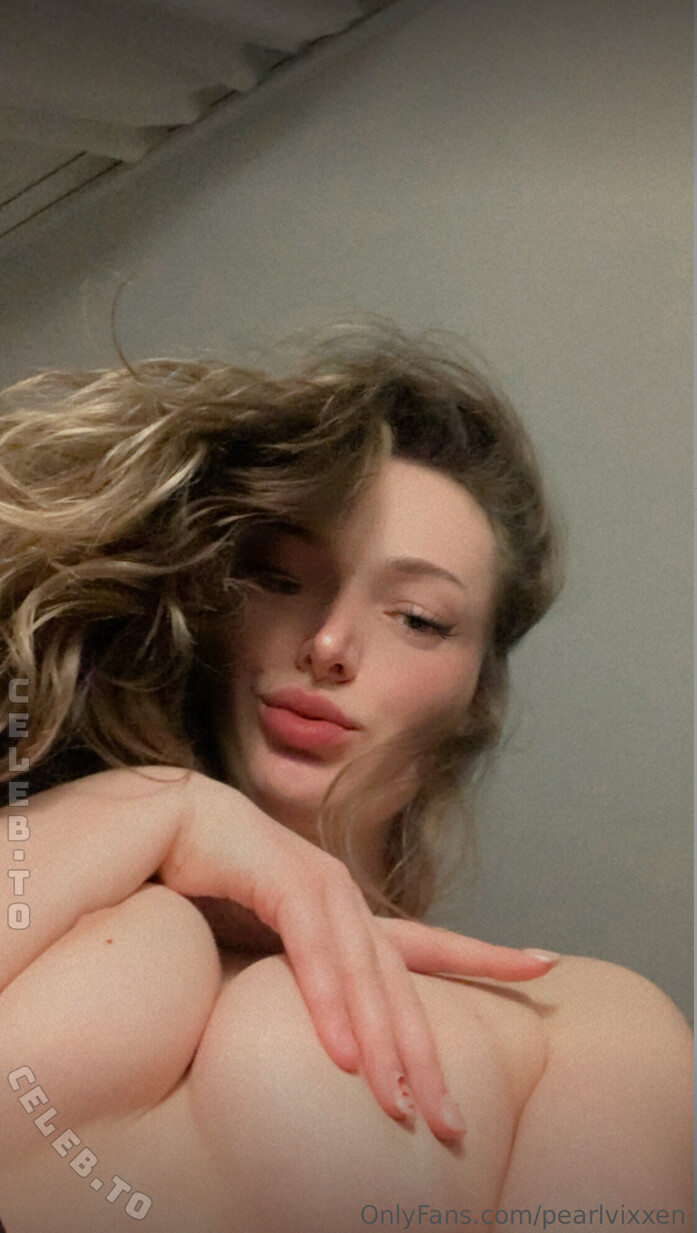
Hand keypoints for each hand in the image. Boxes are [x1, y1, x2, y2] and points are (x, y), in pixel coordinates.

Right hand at [159, 770, 559, 1141]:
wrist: (175, 824)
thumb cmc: (219, 890)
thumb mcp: (268, 948)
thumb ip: (299, 982)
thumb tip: (326, 1040)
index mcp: (350, 916)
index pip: (429, 944)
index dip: (486, 957)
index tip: (545, 963)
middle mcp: (347, 900)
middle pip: (403, 986)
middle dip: (428, 1057)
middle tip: (453, 1123)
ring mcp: (320, 887)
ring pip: (365, 977)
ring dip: (383, 1045)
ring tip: (402, 1106)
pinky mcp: (283, 880)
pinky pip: (312, 952)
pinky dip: (329, 1003)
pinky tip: (345, 1053)